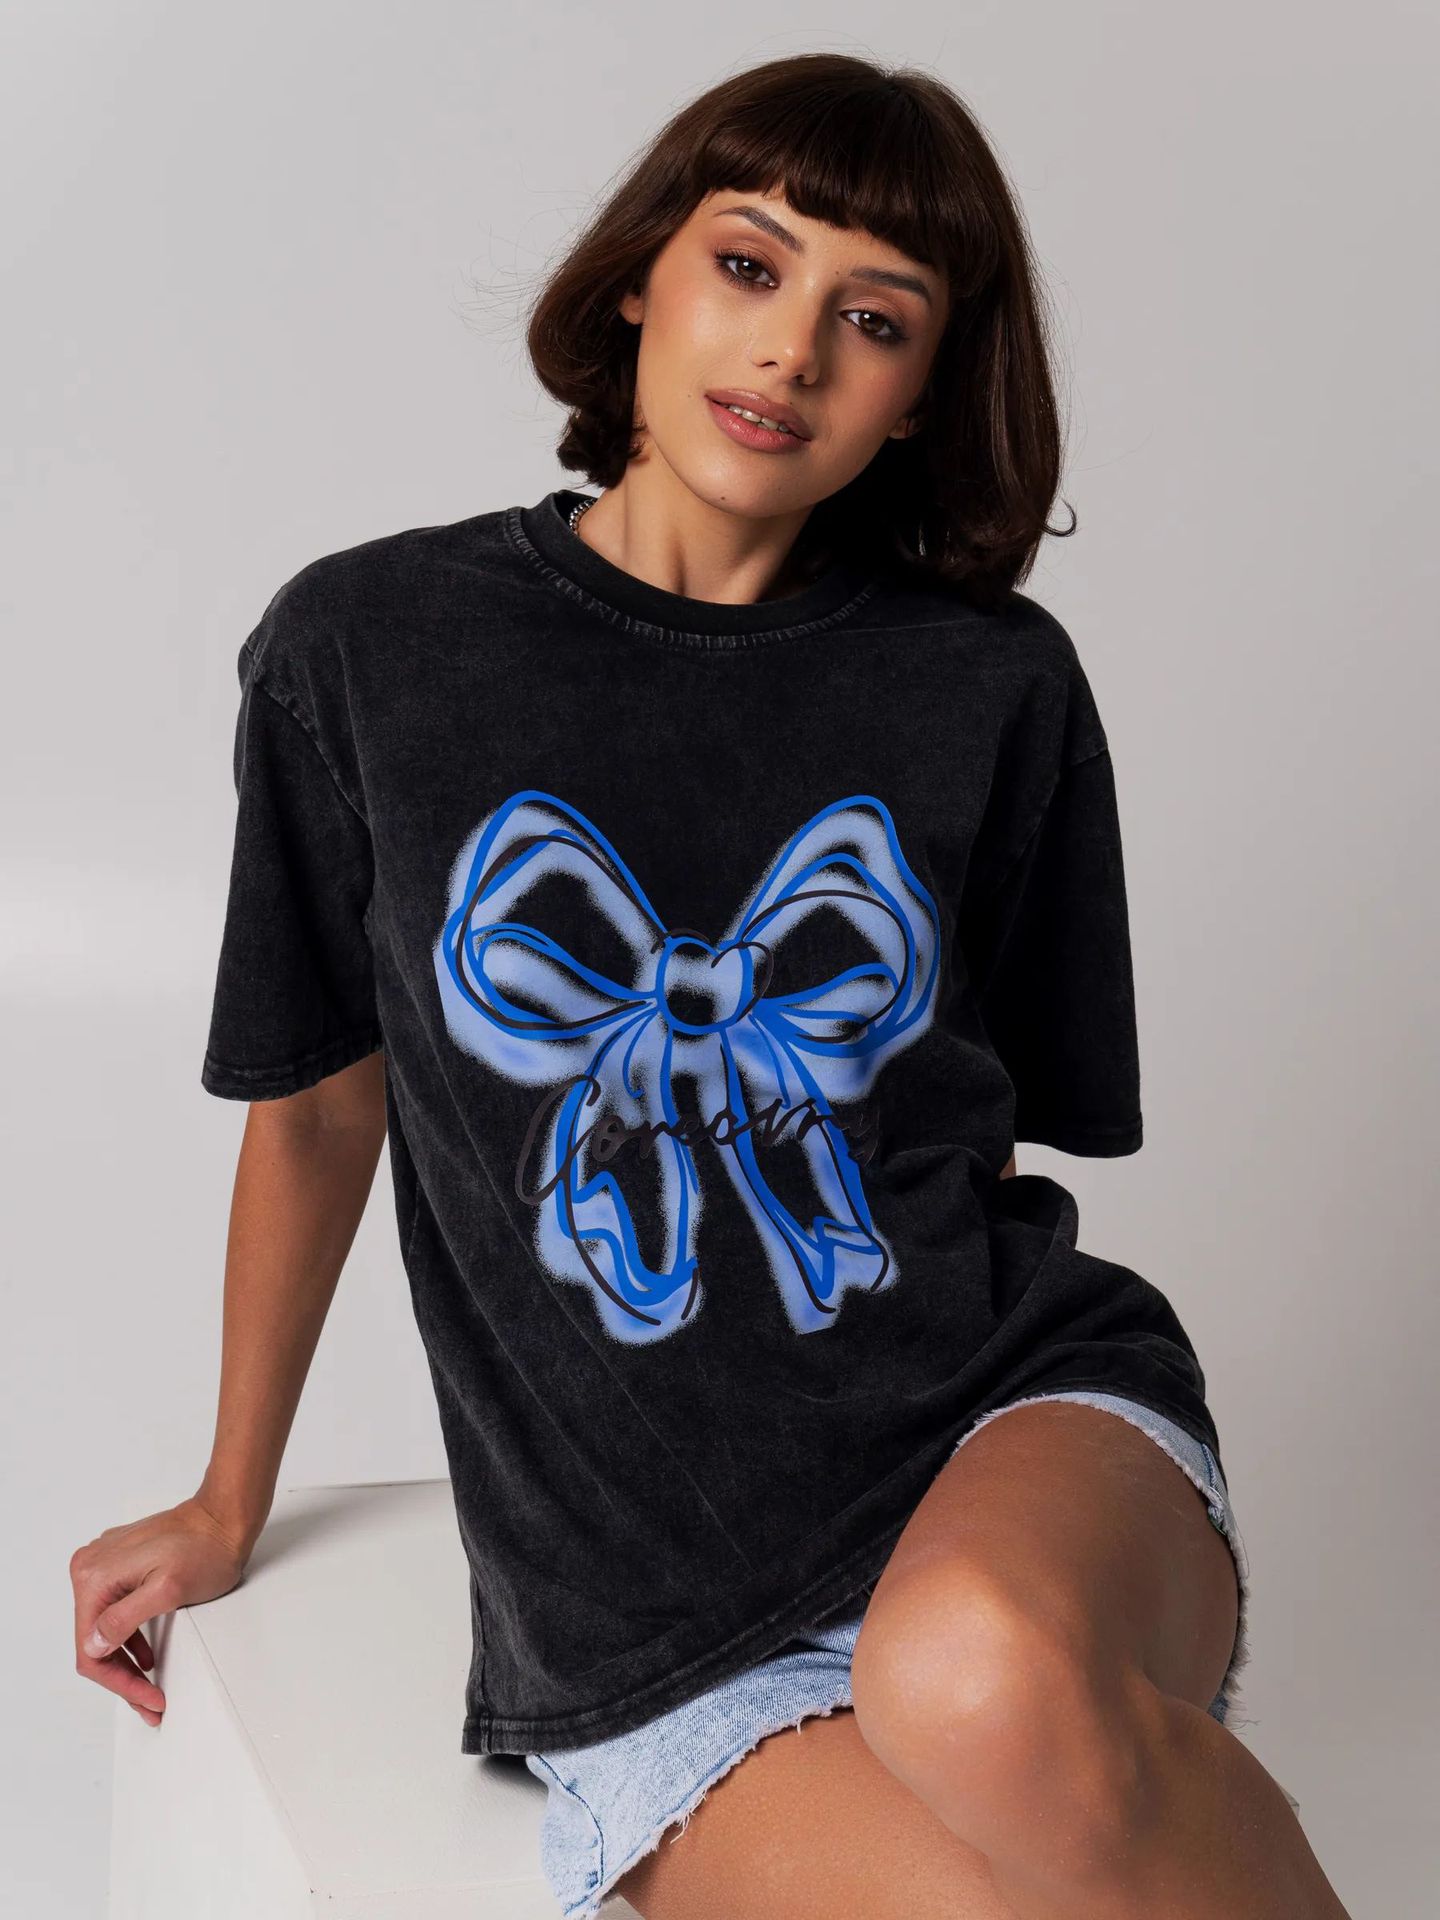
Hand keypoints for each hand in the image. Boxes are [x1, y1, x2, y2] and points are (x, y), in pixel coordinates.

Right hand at [69, 1495, 253, 1727]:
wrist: (224, 1517)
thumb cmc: (206, 1548)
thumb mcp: (168, 1591)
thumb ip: (125, 1619)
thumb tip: (95, 1644)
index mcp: (95, 1575)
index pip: (91, 1648)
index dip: (118, 1682)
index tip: (146, 1698)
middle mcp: (91, 1567)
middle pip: (95, 1641)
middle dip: (122, 1678)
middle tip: (150, 1703)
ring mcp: (105, 1564)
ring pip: (104, 1629)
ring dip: (125, 1662)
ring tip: (149, 1687)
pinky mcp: (121, 1565)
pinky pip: (114, 1611)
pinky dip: (128, 1637)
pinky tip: (144, 1655)